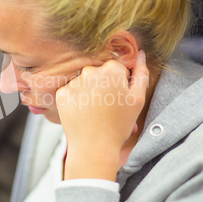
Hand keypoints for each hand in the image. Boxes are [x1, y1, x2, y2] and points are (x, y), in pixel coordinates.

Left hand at [56, 50, 148, 179]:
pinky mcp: (62, 93)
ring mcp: (74, 82)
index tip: (118, 97)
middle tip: (106, 106)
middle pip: (99, 72)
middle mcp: (90, 71)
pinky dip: (76, 99)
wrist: (93, 147)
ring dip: (89, 91)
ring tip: (94, 111)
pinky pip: (71, 91)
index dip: (119, 82)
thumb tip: (141, 54)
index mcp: (111, 69)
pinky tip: (83, 112)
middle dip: (103, 84)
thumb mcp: (137, 100)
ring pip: (84, 81)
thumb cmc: (118, 125)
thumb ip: (141, 73)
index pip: (116, 67)